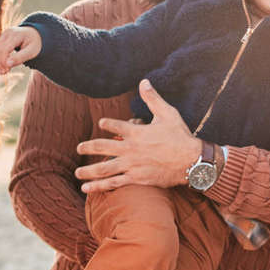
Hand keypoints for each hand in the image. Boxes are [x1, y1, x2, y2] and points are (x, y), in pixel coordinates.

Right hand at [0, 27, 41, 73]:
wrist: (35, 35)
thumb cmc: (34, 44)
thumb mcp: (31, 52)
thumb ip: (20, 58)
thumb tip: (7, 64)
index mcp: (17, 34)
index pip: (5, 49)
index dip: (3, 61)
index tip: (7, 70)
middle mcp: (8, 32)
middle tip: (4, 72)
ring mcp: (4, 34)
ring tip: (3, 71)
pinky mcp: (2, 38)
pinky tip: (2, 66)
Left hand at [74, 80, 201, 192]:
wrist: (191, 161)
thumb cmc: (180, 136)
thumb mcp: (167, 113)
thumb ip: (152, 99)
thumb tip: (144, 81)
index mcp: (136, 132)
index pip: (114, 125)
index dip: (106, 123)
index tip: (101, 123)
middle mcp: (130, 148)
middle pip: (102, 147)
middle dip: (87, 148)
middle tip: (78, 148)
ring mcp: (131, 165)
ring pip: (104, 168)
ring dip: (88, 171)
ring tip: (77, 174)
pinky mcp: (136, 179)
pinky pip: (114, 183)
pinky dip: (99, 186)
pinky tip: (87, 189)